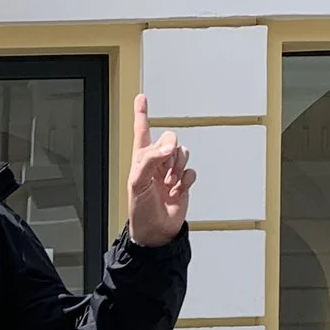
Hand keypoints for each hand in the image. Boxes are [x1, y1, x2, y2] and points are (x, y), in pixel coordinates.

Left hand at [126, 95, 193, 247]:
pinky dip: (187, 178)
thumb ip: (151, 159)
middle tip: (165, 167)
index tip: (141, 98)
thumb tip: (169, 146)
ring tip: (170, 183)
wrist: (156, 231)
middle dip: (170, 150)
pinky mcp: (183, 182)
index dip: (142, 114)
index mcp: (141, 158)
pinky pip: (191, 170)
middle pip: (170, 139)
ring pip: (182, 153)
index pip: (141, 131)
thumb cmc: (140, 209)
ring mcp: (170, 172)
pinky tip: (178, 189)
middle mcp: (156, 162)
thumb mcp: (138, 181)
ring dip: (178, 166)